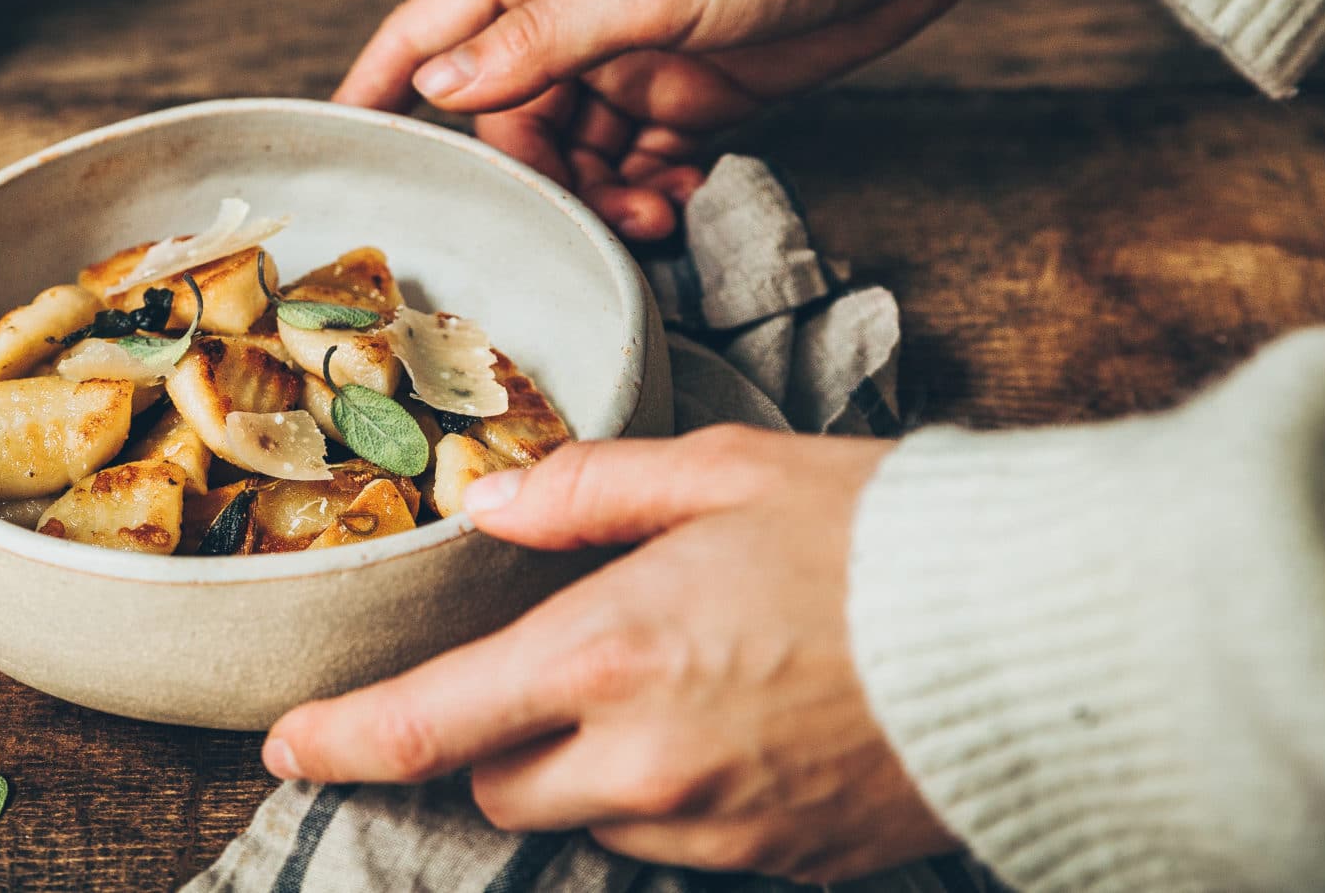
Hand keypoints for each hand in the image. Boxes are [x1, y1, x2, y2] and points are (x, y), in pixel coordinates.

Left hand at [262, 427, 955, 881]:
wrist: (1035, 638)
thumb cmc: (877, 532)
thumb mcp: (723, 470)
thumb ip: (586, 490)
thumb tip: (494, 503)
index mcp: (610, 652)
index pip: (431, 723)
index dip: (343, 740)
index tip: (289, 744)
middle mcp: (641, 762)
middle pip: (500, 783)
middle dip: (503, 731)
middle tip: (571, 659)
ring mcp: (710, 828)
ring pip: (586, 817)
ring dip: (592, 763)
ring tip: (687, 680)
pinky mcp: (775, 867)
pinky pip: (673, 845)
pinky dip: (671, 795)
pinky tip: (741, 724)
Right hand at [334, 0, 1036, 239]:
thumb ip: (537, 43)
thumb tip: (437, 88)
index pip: (428, 30)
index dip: (380, 88)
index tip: (342, 150)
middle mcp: (571, 9)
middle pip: (505, 118)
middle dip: (534, 175)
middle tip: (578, 209)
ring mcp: (629, 57)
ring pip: (573, 153)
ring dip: (599, 194)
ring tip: (651, 210)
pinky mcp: (687, 95)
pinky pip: (637, 164)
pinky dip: (650, 192)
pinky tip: (682, 197)